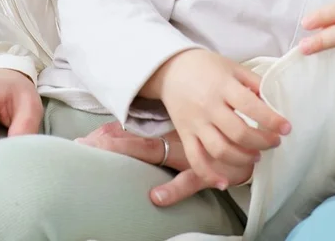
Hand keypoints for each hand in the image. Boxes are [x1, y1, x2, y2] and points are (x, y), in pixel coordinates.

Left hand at [75, 122, 213, 207]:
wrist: (253, 146)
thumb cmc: (218, 144)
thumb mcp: (195, 141)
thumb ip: (168, 145)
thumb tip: (139, 145)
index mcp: (171, 137)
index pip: (135, 137)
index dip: (110, 137)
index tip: (84, 140)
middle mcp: (175, 143)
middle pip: (135, 143)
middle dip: (109, 144)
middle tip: (81, 144)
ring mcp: (187, 156)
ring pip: (154, 155)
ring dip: (129, 154)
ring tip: (104, 153)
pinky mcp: (204, 173)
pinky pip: (188, 181)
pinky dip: (173, 190)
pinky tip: (156, 197)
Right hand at [148, 49, 289, 195]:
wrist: (170, 69)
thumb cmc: (206, 67)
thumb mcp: (233, 67)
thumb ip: (254, 83)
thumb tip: (274, 103)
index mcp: (223, 86)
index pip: (250, 106)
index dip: (271, 120)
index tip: (287, 128)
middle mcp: (209, 106)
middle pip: (239, 133)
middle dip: (262, 142)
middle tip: (274, 142)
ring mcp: (195, 122)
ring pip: (221, 149)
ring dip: (243, 158)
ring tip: (256, 155)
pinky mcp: (185, 134)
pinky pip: (195, 158)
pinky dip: (209, 174)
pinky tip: (224, 182)